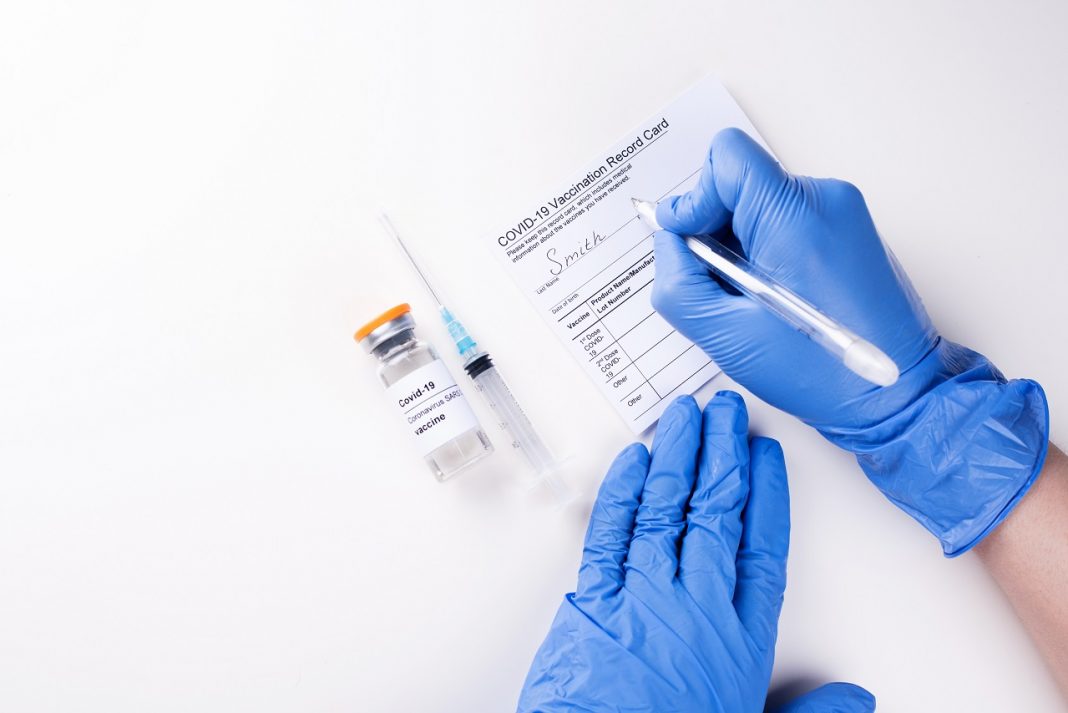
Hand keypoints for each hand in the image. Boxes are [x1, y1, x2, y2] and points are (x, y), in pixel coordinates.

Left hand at [516, 392, 873, 712]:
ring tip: (686, 415)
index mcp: (739, 638)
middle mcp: (696, 605)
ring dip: (678, 457)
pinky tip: (634, 461)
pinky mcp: (595, 598)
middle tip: (728, 411)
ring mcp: (643, 596)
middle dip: (724, 456)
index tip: (768, 459)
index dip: (769, 497)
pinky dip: (623, 493)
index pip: (763, 548)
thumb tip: (857, 700)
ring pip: (666, 508)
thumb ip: (812, 711)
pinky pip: (611, 532)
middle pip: (716, 513)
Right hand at [651, 128, 1047, 555]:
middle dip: (716, 229)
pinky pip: (783, 219)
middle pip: (737, 181)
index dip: (693, 197)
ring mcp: (841, 210)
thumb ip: (678, 280)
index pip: (725, 158)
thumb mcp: (724, 335)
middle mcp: (824, 201)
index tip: (693, 241)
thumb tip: (670, 240)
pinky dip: (766, 249)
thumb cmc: (822, 372)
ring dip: (741, 243)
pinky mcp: (846, 226)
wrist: (895, 393)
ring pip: (757, 202)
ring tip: (756, 297)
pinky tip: (776, 294)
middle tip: (727, 284)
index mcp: (794, 218)